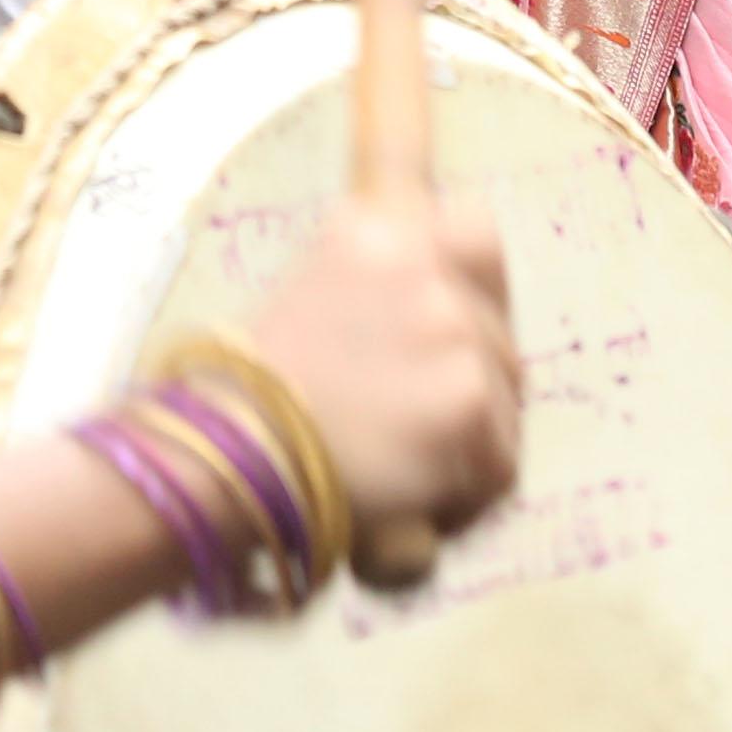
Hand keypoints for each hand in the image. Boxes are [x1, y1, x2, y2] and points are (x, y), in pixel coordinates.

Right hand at [242, 190, 521, 543]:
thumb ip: (378, 277)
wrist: (226, 456)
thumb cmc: (254, 394)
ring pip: (505, 398)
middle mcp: (426, 265)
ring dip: (466, 442)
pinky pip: (500, 458)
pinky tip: (408, 500)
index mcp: (383, 234)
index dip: (472, 288)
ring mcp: (451, 329)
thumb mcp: (310, 293)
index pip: (475, 232)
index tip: (450, 328)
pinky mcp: (469, 398)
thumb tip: (426, 235)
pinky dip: (466, 493)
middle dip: (467, 382)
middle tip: (401, 424)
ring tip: (396, 468)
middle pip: (497, 334)